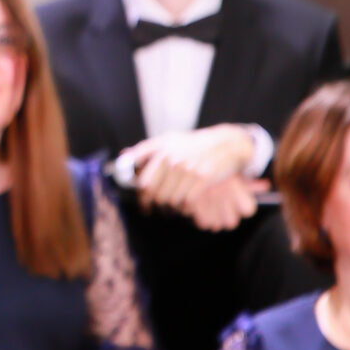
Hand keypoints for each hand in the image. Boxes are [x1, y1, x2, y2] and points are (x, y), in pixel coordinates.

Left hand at [131, 126, 257, 221]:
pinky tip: (185, 205)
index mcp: (163, 151)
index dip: (142, 198)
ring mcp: (189, 170)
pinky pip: (187, 203)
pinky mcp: (204, 179)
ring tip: (172, 207)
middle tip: (158, 209)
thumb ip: (145, 149)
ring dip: (170, 208)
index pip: (145, 183)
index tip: (144, 205)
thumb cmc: (193, 143)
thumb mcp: (169, 140)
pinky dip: (185, 208)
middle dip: (156, 206)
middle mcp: (174, 160)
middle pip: (157, 195)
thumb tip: (123, 156)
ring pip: (171, 200)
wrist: (226, 143)